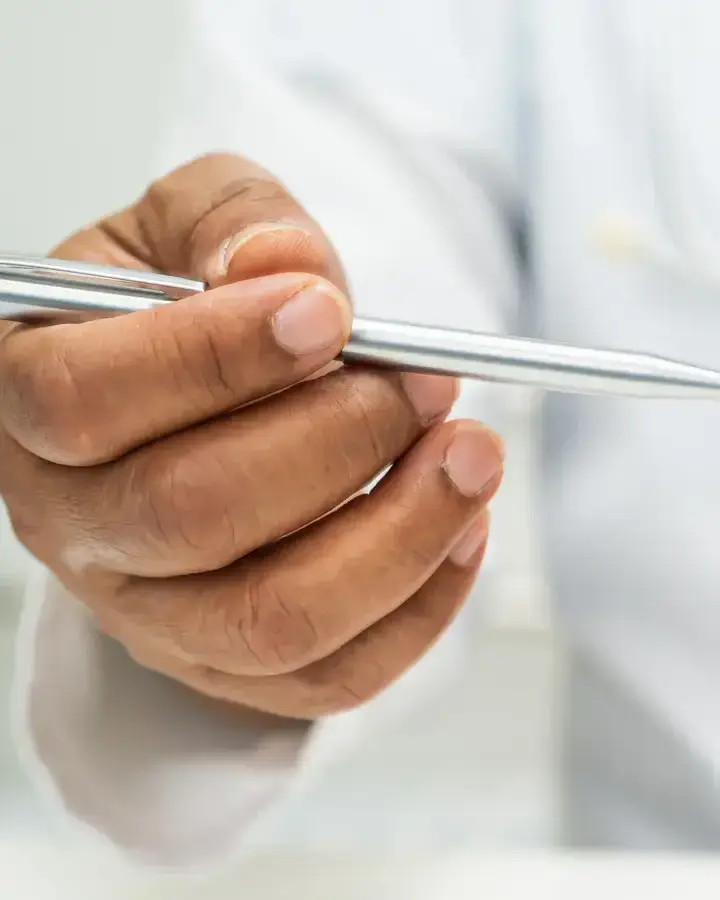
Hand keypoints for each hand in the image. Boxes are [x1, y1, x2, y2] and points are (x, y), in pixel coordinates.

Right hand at [0, 154, 503, 717]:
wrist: (186, 403)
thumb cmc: (176, 307)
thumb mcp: (183, 225)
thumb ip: (228, 222)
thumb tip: (284, 266)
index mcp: (35, 400)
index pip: (90, 399)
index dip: (217, 356)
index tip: (330, 313)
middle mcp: (78, 525)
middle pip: (194, 514)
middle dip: (339, 442)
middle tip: (426, 385)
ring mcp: (150, 611)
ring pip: (271, 618)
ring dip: (398, 537)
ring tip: (468, 457)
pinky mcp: (225, 663)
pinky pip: (328, 676)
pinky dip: (417, 608)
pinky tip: (461, 529)